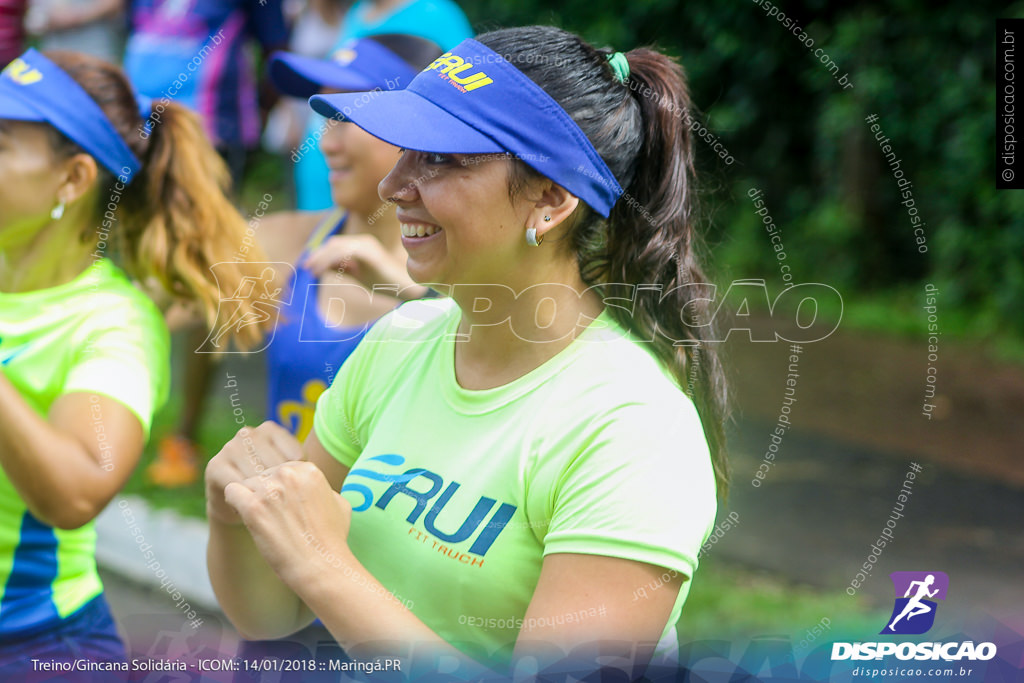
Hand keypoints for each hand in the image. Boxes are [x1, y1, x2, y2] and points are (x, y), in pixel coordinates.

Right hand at [205, 421, 302, 524]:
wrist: (239, 506)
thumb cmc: (272, 487)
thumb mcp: (290, 473)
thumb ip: (302, 465)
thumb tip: (311, 464)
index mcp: (270, 429)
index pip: (295, 455)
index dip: (298, 478)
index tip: (294, 490)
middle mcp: (248, 433)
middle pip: (276, 466)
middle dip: (282, 489)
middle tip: (282, 504)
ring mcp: (229, 447)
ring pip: (258, 477)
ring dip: (266, 496)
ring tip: (268, 507)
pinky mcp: (215, 466)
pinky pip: (239, 486)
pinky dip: (248, 501)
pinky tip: (251, 508)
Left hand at [224, 460, 353, 587]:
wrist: (321, 565)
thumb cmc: (332, 539)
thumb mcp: (340, 504)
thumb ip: (323, 489)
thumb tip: (316, 489)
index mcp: (309, 470)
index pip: (282, 469)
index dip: (281, 488)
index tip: (283, 506)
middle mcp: (289, 474)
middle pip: (263, 474)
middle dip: (265, 493)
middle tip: (272, 516)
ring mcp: (270, 490)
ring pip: (246, 482)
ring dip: (250, 499)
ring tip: (260, 519)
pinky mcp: (253, 507)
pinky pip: (231, 492)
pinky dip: (234, 503)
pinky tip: (244, 516)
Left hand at [304, 234, 424, 298]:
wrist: (407, 288)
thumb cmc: (385, 283)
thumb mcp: (359, 275)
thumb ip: (343, 268)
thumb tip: (323, 267)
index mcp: (363, 244)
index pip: (336, 245)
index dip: (320, 253)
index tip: (308, 265)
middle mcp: (364, 241)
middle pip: (334, 244)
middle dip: (318, 255)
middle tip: (306, 268)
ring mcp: (367, 246)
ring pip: (337, 248)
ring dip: (321, 259)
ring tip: (311, 271)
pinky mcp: (369, 253)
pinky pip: (344, 254)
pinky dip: (330, 261)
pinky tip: (322, 271)